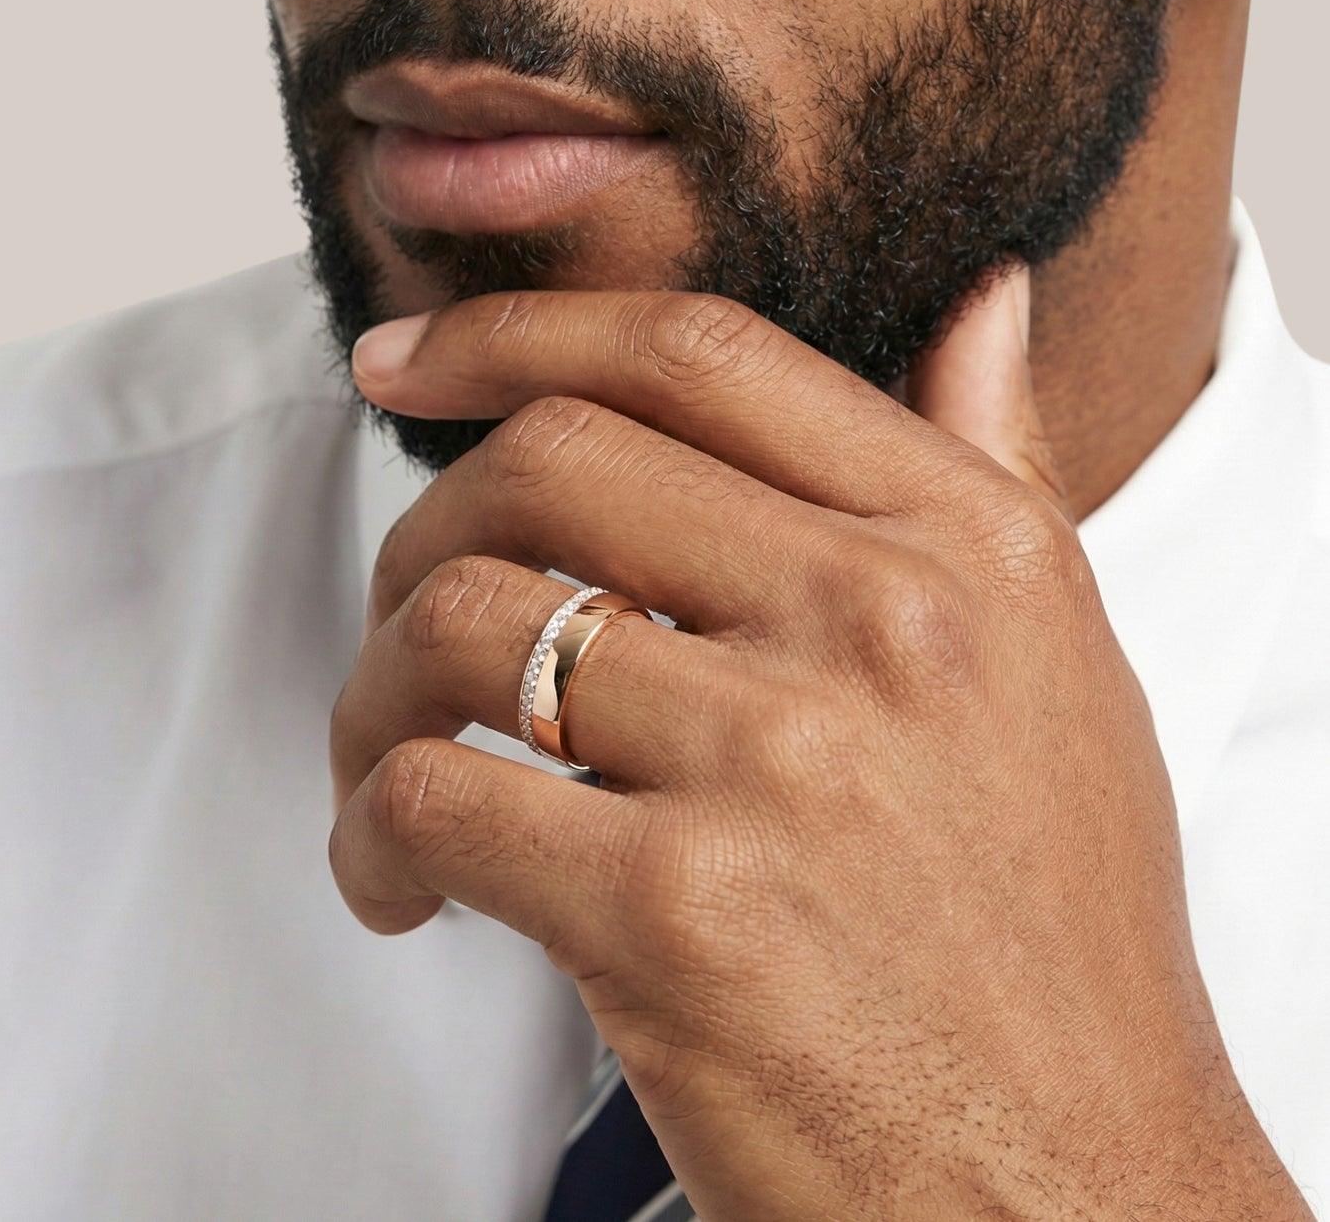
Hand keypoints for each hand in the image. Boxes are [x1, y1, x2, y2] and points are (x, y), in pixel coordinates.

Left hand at [327, 273, 1309, 1218]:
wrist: (1070, 1186)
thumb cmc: (1051, 934)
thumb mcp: (1059, 664)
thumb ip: (996, 467)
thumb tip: (981, 306)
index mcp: (964, 543)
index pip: (696, 355)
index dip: (518, 328)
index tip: (409, 356)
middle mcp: (880, 621)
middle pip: (548, 462)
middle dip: (423, 527)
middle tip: (406, 615)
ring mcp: (777, 761)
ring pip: (463, 623)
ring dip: (375, 692)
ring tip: (390, 766)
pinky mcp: (678, 916)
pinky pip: (434, 800)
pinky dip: (369, 834)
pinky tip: (399, 887)